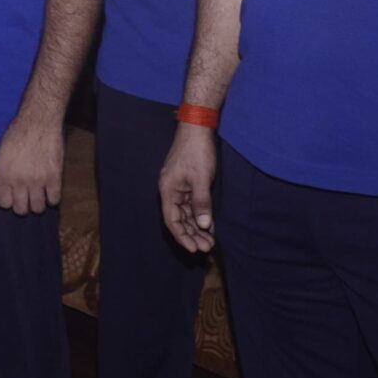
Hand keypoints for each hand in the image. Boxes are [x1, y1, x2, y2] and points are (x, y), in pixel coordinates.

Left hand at [0, 111, 62, 214]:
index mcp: (4, 175)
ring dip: (37, 204)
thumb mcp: (0, 153)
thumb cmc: (16, 135)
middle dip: (22, 205)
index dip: (8, 201)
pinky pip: (54, 200)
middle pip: (21, 209)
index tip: (12, 195)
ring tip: (37, 195)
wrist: (38, 122)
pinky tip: (49, 190)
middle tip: (25, 197)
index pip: (4, 203)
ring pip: (38, 208)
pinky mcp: (55, 177)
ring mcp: (38, 180)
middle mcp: (20, 180)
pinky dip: (52, 198)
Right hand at [158, 125, 217, 252]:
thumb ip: (201, 203)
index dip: (183, 236)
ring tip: (210, 241)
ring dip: (197, 227)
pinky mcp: (188, 184)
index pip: (172, 220)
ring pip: (186, 213)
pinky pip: (192, 205)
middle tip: (207, 248)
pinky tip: (210, 227)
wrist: (198, 128)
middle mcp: (171, 191)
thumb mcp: (201, 179)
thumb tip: (204, 225)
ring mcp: (179, 187)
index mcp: (168, 190)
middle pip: (179, 219)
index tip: (195, 249)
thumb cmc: (196, 152)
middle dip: (192, 235)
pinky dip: (200, 216)